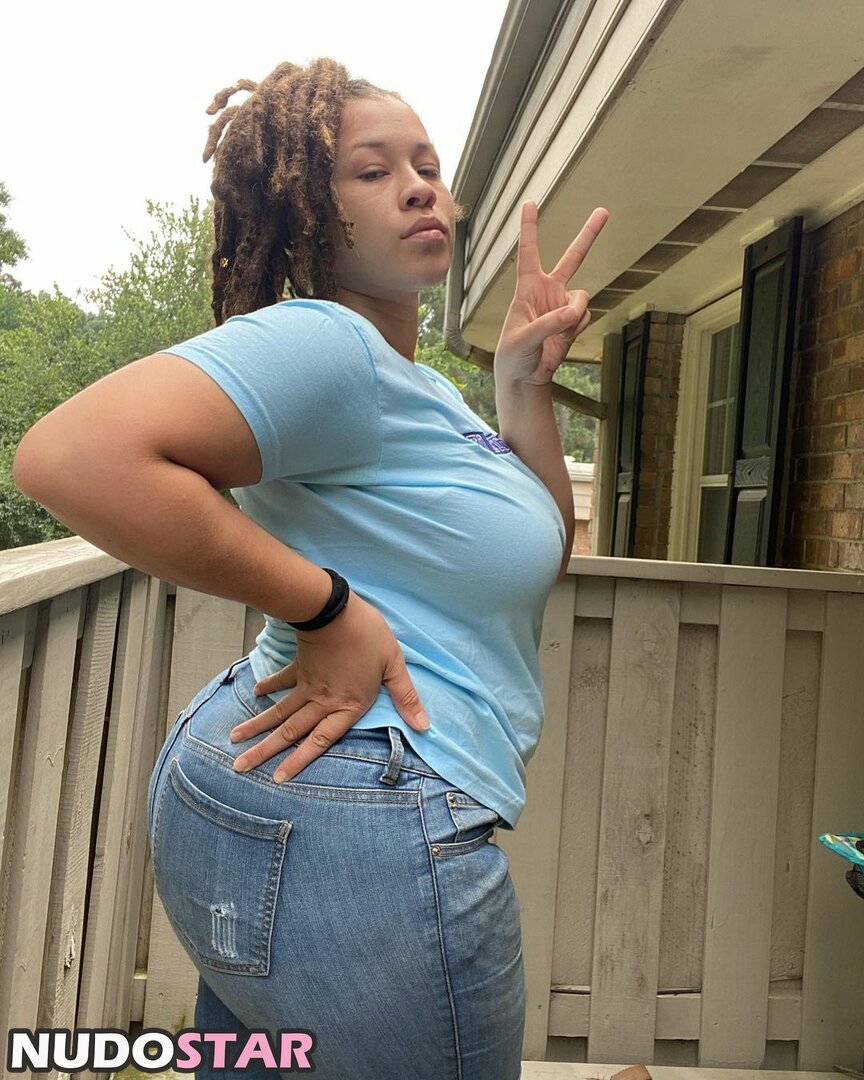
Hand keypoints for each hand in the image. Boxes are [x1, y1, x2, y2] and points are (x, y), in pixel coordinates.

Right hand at [229, 592, 428, 782]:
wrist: (335, 609)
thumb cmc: (368, 637)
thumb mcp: (394, 665)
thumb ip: (406, 697)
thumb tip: (425, 726)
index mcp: (347, 705)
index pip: (321, 740)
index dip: (300, 761)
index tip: (278, 778)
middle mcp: (323, 700)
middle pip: (291, 731)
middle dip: (265, 752)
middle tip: (239, 767)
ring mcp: (308, 684)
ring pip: (280, 712)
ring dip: (257, 727)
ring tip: (234, 742)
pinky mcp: (301, 666)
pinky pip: (283, 681)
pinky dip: (269, 687)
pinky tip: (256, 694)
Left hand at [495, 201, 608, 385]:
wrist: (525, 377)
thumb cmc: (512, 355)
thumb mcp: (523, 338)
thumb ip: (549, 323)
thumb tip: (572, 311)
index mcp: (527, 288)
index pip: (529, 252)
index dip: (530, 227)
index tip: (530, 202)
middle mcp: (548, 291)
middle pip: (572, 257)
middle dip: (588, 235)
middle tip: (603, 211)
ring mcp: (563, 305)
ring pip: (582, 297)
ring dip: (574, 314)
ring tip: (558, 330)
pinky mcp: (574, 321)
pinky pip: (585, 316)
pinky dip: (577, 328)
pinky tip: (563, 339)